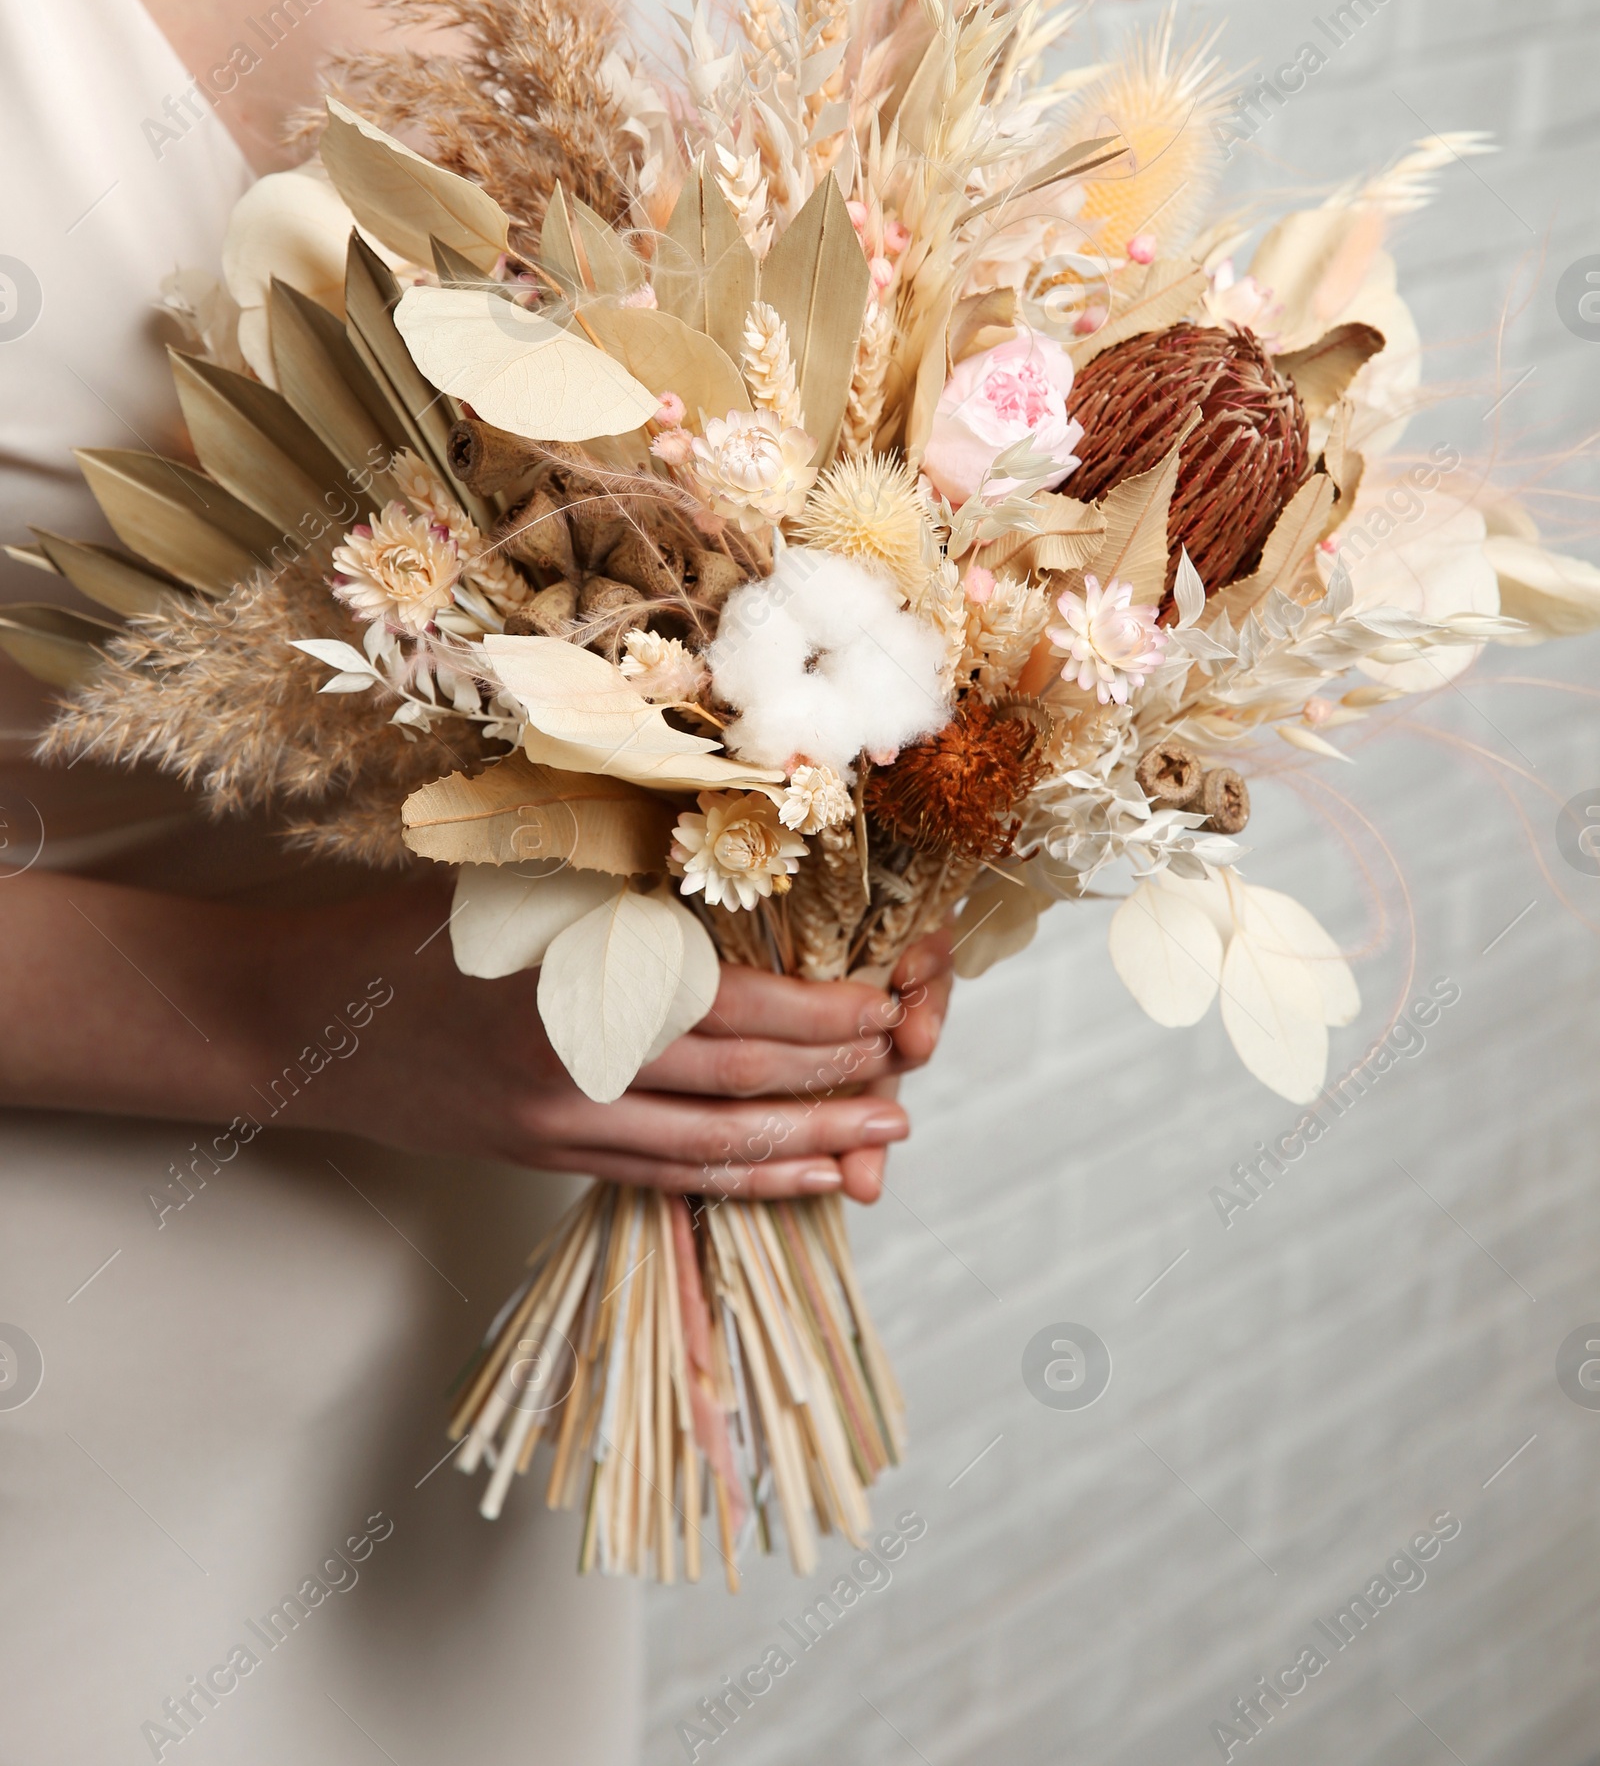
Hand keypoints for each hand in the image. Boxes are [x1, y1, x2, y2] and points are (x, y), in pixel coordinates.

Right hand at [281, 899, 956, 1203]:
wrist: (306, 1022)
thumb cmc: (413, 928)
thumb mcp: (520, 877)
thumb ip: (622, 876)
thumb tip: (734, 849)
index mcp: (580, 978)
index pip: (736, 1007)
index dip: (823, 1015)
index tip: (888, 1001)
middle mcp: (582, 1063)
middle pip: (742, 1081)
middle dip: (838, 1078)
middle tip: (912, 1066)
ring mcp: (565, 1123)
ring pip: (716, 1146)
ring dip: (809, 1143)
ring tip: (883, 1138)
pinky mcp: (548, 1157)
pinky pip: (667, 1177)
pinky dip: (742, 1179)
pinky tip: (799, 1174)